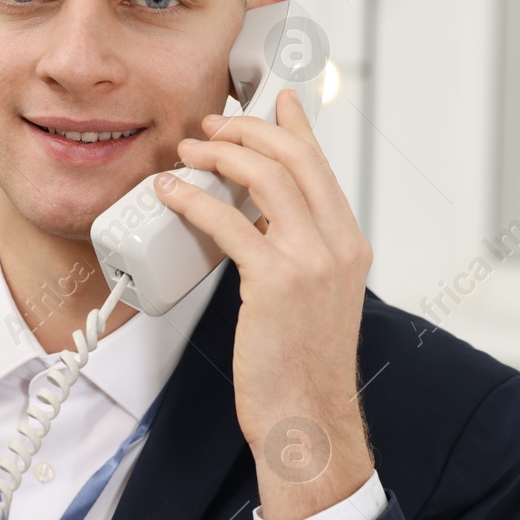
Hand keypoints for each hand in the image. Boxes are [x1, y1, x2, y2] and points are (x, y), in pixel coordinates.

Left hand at [154, 88, 375, 519]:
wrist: (309, 420)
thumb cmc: (302, 369)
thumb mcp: (314, 299)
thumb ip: (298, 255)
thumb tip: (261, 224)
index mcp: (349, 245)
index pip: (321, 165)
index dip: (295, 126)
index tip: (274, 100)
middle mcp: (337, 245)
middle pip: (293, 157)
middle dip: (247, 129)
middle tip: (209, 126)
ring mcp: (311, 261)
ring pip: (265, 177)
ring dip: (219, 154)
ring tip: (187, 151)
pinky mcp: (275, 282)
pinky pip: (229, 221)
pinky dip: (194, 199)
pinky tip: (169, 193)